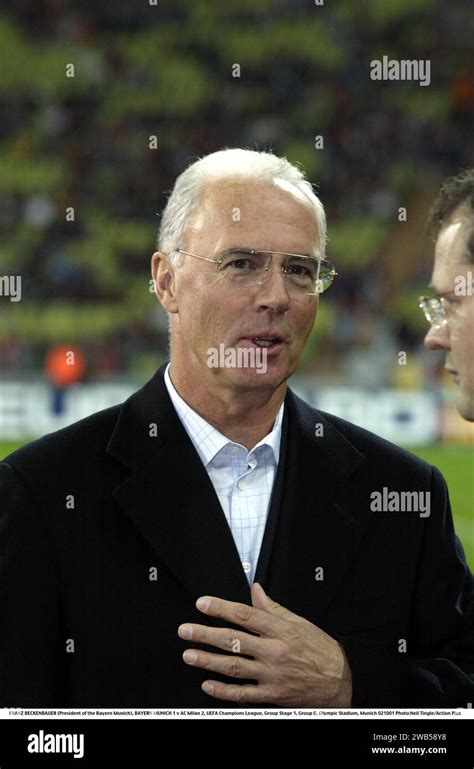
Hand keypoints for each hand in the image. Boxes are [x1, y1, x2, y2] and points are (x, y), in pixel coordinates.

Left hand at [178, 582, 351, 706]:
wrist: (342, 680)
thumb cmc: (320, 650)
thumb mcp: (299, 623)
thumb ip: (273, 608)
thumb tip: (255, 590)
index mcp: (281, 629)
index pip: (245, 615)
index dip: (221, 608)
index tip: (202, 604)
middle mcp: (275, 651)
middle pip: (234, 640)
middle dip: (206, 634)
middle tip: (185, 630)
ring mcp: (272, 675)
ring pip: (234, 667)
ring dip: (208, 661)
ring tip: (189, 655)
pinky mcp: (273, 695)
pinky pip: (244, 694)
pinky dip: (224, 691)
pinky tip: (207, 685)